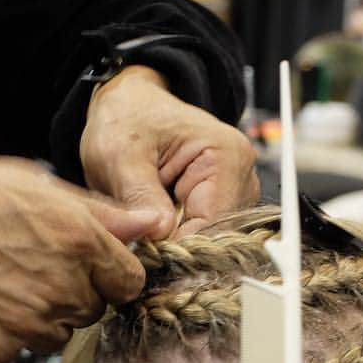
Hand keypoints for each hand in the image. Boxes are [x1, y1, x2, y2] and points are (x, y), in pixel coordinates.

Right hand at [0, 151, 152, 362]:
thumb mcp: (34, 184)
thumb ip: (100, 212)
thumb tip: (152, 225)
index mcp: (79, 241)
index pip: (131, 283)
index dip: (112, 275)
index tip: (91, 268)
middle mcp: (61, 287)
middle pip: (95, 310)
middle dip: (75, 294)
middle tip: (32, 267)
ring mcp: (26, 323)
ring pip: (59, 334)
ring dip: (42, 318)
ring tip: (2, 284)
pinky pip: (19, 352)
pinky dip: (4, 335)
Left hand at [81, 66, 259, 237]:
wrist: (130, 106)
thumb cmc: (126, 120)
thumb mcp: (119, 154)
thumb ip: (140, 196)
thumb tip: (160, 237)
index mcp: (226, 156)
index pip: (214, 224)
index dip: (180, 247)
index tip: (146, 256)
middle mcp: (243, 176)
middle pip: (220, 235)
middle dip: (181, 247)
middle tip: (142, 247)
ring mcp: (238, 192)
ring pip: (216, 240)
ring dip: (182, 244)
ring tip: (149, 232)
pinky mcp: (226, 204)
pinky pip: (210, 235)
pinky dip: (183, 238)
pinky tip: (162, 229)